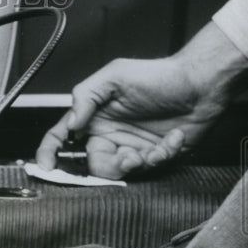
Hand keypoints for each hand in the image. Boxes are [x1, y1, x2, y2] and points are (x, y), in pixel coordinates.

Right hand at [35, 23, 247, 178]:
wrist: (200, 84)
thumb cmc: (159, 75)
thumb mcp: (115, 76)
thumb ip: (86, 96)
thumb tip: (71, 123)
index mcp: (94, 117)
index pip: (62, 137)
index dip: (50, 153)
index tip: (46, 166)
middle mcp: (109, 134)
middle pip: (93, 164)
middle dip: (111, 166)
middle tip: (128, 157)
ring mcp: (131, 147)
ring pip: (122, 172)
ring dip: (140, 162)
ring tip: (155, 147)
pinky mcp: (154, 156)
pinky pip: (151, 169)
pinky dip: (164, 154)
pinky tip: (173, 137)